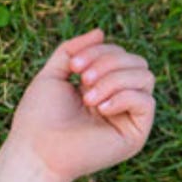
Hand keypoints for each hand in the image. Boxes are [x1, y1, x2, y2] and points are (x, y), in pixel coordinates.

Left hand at [8, 29, 155, 181]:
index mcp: (101, 87)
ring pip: (145, 77)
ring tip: (88, 97)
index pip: (120, 55)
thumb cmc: (38, 117)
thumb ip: (72, 50)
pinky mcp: (135, 134)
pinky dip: (123, 97)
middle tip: (82, 80)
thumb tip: (100, 31)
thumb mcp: (52, 75)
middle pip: (137, 62)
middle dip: (109, 62)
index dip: (100, 52)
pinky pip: (146, 101)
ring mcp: (128, 117)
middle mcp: (118, 101)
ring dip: (115, 79)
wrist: (36, 150)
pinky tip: (100, 108)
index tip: (73, 66)